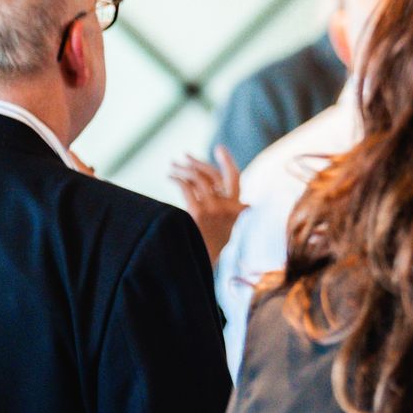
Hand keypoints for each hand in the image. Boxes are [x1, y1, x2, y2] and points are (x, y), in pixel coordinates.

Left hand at [170, 146, 243, 265]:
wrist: (200, 264)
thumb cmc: (211, 247)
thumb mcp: (229, 229)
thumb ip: (234, 214)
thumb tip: (241, 202)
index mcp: (237, 209)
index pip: (235, 178)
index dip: (227, 161)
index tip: (219, 148)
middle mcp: (228, 207)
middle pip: (214, 174)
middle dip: (197, 162)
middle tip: (184, 157)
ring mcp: (213, 210)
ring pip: (198, 178)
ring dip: (183, 169)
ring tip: (173, 167)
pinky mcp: (197, 213)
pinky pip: (187, 187)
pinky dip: (177, 179)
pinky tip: (171, 177)